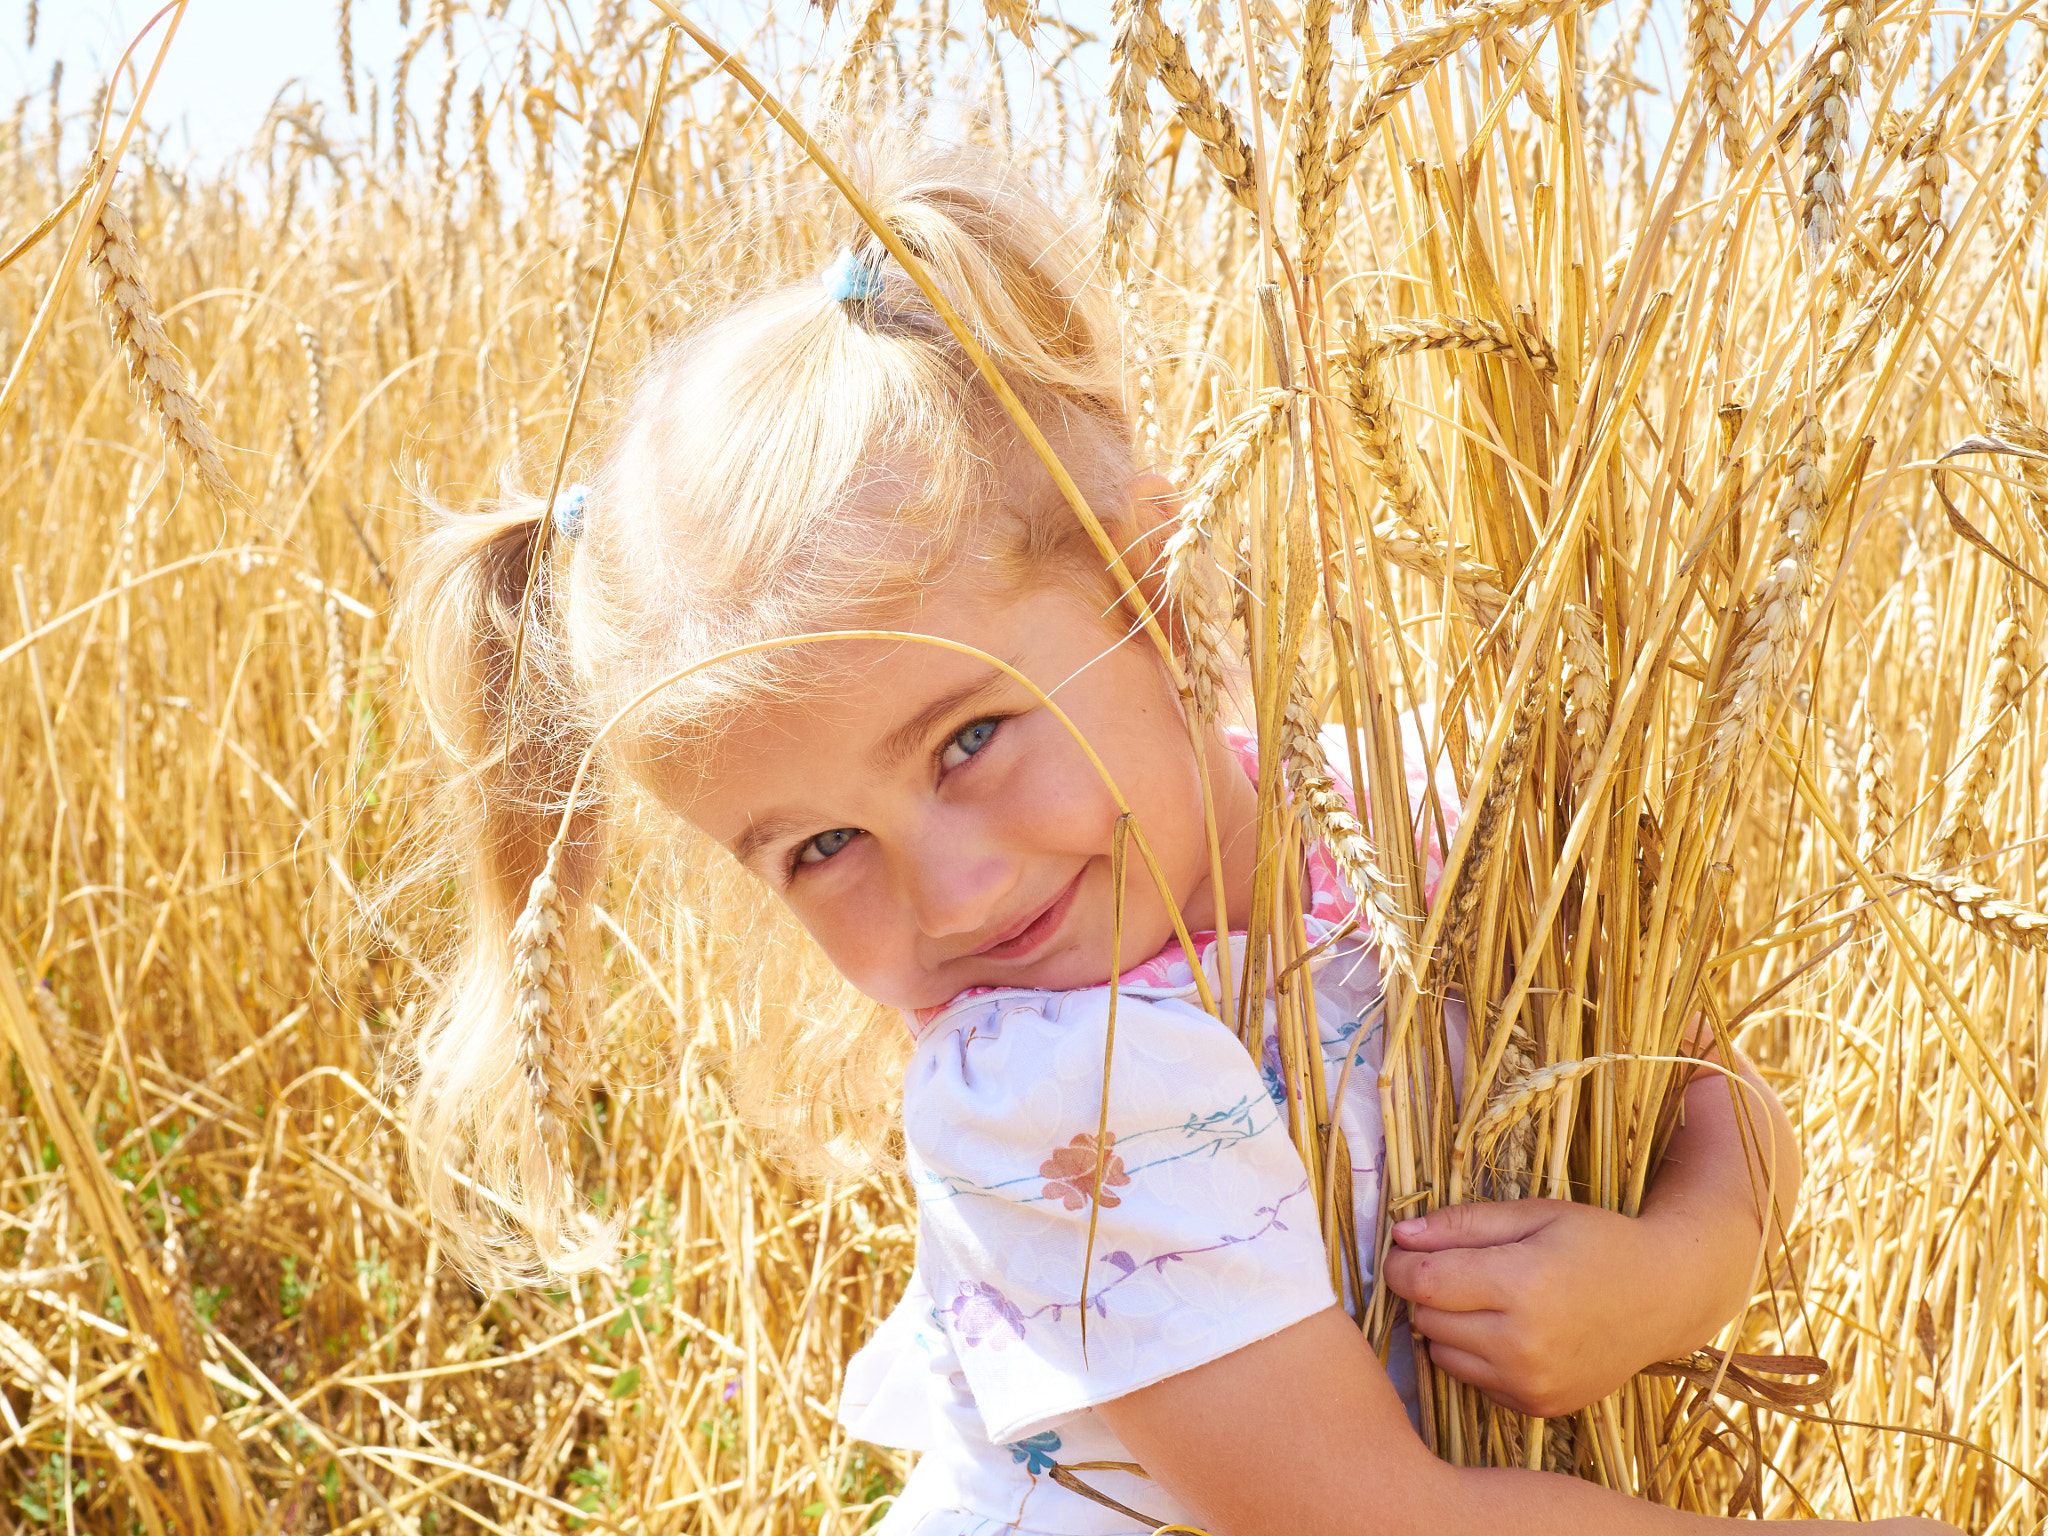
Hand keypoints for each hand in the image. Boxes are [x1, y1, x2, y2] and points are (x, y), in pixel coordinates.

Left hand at [1382, 1198, 1725, 1418]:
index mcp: (1522, 1284)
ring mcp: (1531, 1382)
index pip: (1421, 1282)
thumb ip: (1462, 1224)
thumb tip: (1401, 1236)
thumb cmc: (1597, 1243)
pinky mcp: (1538, 1406)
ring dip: (1449, 1325)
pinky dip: (1476, 1356)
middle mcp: (1523, 1343)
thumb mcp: (1533, 1215)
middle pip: (1426, 1318)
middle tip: (1460, 1269)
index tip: (1406, 1249)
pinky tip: (1511, 1331)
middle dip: (1428, 1291)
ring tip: (1490, 1299)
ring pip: (1442, 1353)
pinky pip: (1472, 1380)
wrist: (1665, 1298)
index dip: (1400, 1263)